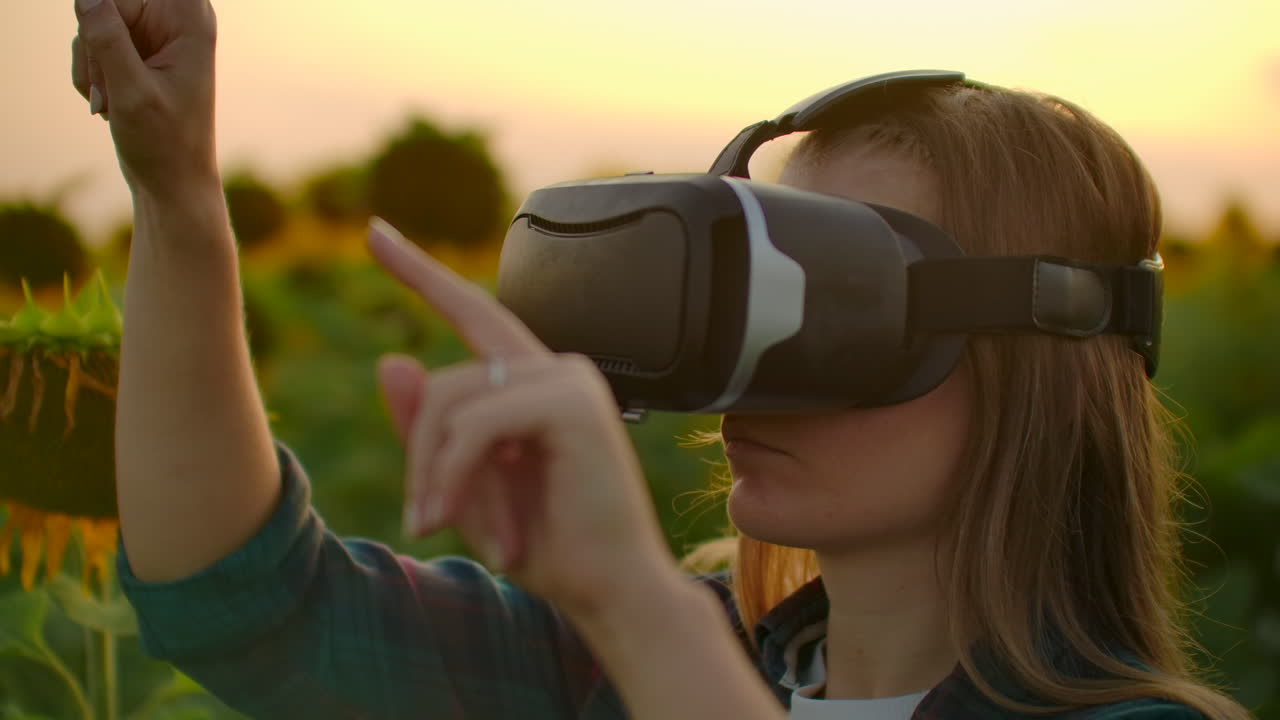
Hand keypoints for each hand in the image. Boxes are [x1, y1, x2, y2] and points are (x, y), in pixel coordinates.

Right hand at [72, 0, 219, 198]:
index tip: (109, 55)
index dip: (104, 19)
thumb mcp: (133, 92)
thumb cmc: (165, 143)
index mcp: (190, 22)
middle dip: (95, 47)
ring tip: (114, 104)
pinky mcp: (134, 51)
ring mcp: (153, 35)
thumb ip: (107, 40)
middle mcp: (175, 21)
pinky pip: (90, 45)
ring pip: (91, 25)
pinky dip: (92, 77)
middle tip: (110, 90)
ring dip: (92, 68)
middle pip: (105, 4)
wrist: (172, 182)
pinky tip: (112, 105)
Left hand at [367, 218, 678, 618]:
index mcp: (537, 382)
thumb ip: (430, 428)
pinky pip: (477, 422)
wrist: (610, 590)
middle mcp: (556, 369)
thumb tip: (390, 359)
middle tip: (421, 520)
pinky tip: (459, 517)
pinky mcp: (572, 403)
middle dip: (417, 450)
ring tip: (442, 526)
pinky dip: (454, 471)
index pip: (472, 313)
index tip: (375, 233)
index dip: (420, 273)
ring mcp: (568, 379)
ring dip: (433, 471)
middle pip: (445, 380)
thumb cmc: (549, 545)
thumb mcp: (467, 485)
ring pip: (452, 398)